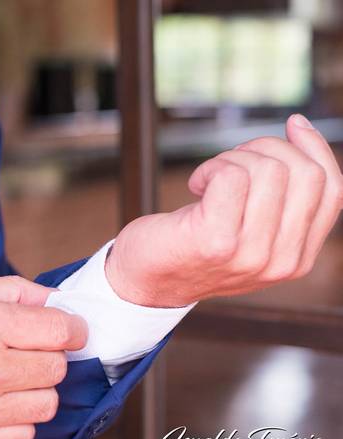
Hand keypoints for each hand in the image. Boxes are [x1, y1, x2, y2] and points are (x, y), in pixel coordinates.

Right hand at [0, 276, 86, 438]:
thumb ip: (14, 292)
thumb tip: (57, 301)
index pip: (61, 332)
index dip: (70, 328)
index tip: (64, 328)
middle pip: (58, 368)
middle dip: (49, 355)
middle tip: (25, 349)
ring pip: (47, 404)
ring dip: (36, 388)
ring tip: (11, 376)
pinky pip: (24, 434)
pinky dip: (19, 417)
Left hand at [106, 114, 342, 306]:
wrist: (145, 281)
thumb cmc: (195, 246)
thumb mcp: (253, 231)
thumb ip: (284, 202)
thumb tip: (302, 130)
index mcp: (298, 260)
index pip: (333, 191)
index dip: (316, 149)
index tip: (293, 125)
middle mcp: (280, 262)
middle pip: (304, 174)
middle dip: (266, 150)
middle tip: (229, 162)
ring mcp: (249, 254)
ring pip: (269, 170)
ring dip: (232, 159)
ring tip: (209, 178)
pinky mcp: (214, 240)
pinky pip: (231, 175)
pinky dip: (211, 167)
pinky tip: (196, 184)